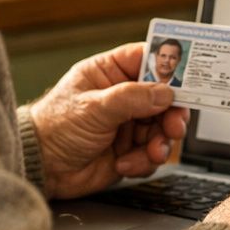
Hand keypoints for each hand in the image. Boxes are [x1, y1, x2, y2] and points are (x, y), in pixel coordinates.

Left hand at [26, 42, 189, 199]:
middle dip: (172, 114)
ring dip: (160, 143)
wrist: (41, 169)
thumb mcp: (93, 107)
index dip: (169, 68)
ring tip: (150, 152)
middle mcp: (122, 96)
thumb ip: (131, 98)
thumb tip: (165, 92)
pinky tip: (124, 163)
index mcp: (110, 73)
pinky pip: (152, 154)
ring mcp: (127, 124)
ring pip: (163, 128)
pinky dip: (144, 161)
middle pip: (164, 98)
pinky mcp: (129, 150)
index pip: (147, 60)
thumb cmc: (53, 127)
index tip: (188, 79)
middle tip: (174, 126)